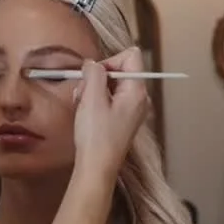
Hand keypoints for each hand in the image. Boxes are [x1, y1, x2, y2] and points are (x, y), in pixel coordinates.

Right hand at [73, 47, 149, 179]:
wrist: (97, 167)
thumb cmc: (96, 135)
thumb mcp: (92, 98)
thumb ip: (94, 73)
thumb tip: (92, 64)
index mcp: (137, 91)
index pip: (131, 56)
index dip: (109, 61)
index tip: (94, 76)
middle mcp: (139, 98)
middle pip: (120, 70)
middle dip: (98, 77)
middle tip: (84, 93)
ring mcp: (132, 109)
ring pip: (112, 84)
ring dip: (94, 90)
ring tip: (83, 105)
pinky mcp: (123, 118)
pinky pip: (110, 99)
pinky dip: (96, 100)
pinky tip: (86, 113)